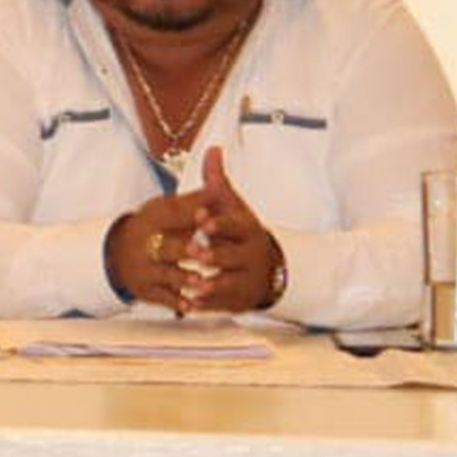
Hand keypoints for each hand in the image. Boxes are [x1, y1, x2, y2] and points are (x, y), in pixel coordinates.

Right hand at [103, 190, 208, 313]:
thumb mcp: (164, 208)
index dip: (189, 215)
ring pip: (165, 274)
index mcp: (151, 220)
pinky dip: (177, 302)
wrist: (115, 254)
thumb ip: (191, 202)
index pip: (171, 216)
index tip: (206, 214)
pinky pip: (162, 297)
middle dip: (184, 249)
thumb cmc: (152, 228)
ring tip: (200, 281)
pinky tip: (191, 305)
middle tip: (202, 252)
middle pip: (165, 247)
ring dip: (183, 278)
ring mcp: (145, 269)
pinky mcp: (146, 289)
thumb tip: (217, 190)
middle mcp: (145, 245)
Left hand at [178, 146, 285, 313]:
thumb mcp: (233, 207)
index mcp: (249, 230)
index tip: (202, 219)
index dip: (219, 223)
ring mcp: (247, 279)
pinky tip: (188, 305)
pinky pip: (222, 304)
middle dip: (213, 255)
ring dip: (210, 285)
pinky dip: (206, 305)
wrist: (268, 267)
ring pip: (228, 283)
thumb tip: (212, 150)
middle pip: (232, 256)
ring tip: (192, 285)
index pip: (236, 225)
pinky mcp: (240, 299)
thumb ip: (218, 183)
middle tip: (193, 253)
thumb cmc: (240, 233)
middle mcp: (251, 255)